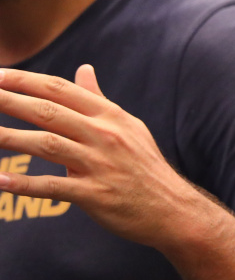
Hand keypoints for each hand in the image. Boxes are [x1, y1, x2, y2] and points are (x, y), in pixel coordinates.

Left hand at [0, 65, 199, 246]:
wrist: (173, 209)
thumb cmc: (145, 167)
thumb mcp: (128, 128)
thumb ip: (99, 100)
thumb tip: (83, 69)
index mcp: (110, 116)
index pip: (61, 90)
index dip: (25, 80)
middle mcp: (105, 136)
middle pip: (48, 112)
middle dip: (8, 101)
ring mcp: (101, 165)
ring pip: (47, 144)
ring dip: (9, 139)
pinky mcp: (96, 194)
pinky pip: (53, 187)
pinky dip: (24, 185)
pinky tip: (0, 182)